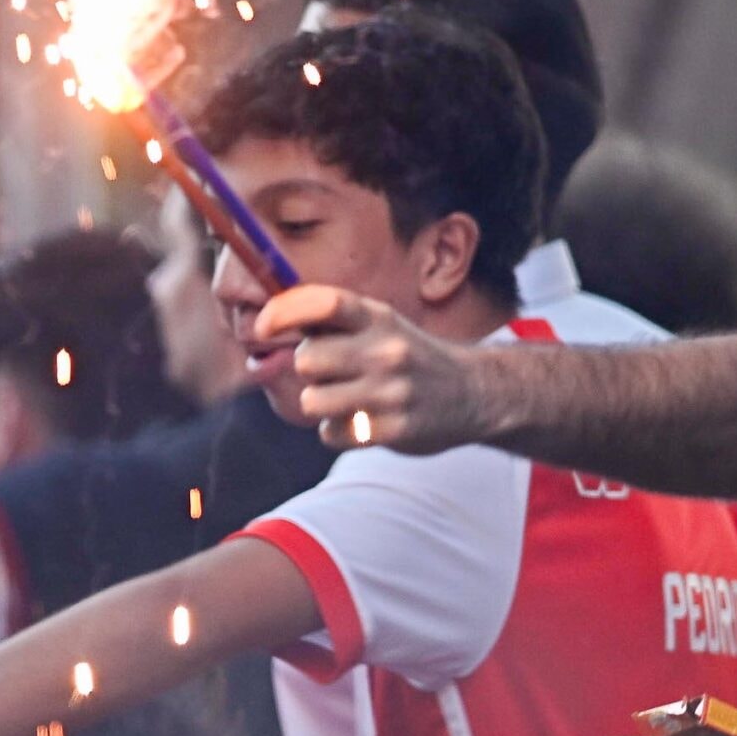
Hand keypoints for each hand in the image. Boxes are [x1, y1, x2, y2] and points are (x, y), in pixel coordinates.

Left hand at [257, 286, 492, 453]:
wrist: (474, 394)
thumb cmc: (408, 358)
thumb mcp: (380, 326)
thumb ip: (332, 323)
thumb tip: (269, 320)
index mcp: (378, 317)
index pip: (324, 301)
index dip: (284, 311)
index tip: (263, 327)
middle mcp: (386, 349)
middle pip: (307, 359)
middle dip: (309, 370)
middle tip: (332, 374)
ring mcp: (391, 391)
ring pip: (313, 401)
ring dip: (321, 404)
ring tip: (347, 399)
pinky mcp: (393, 429)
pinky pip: (332, 434)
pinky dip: (337, 432)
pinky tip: (362, 422)